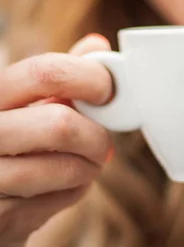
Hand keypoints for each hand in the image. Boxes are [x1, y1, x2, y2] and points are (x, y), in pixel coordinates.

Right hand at [0, 34, 112, 246]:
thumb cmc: (14, 145)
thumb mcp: (28, 104)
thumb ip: (59, 76)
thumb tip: (97, 45)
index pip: (44, 72)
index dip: (88, 78)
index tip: (107, 90)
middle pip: (60, 124)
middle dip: (96, 135)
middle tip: (103, 141)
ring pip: (63, 167)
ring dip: (88, 166)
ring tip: (86, 165)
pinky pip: (57, 201)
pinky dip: (74, 192)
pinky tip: (65, 187)